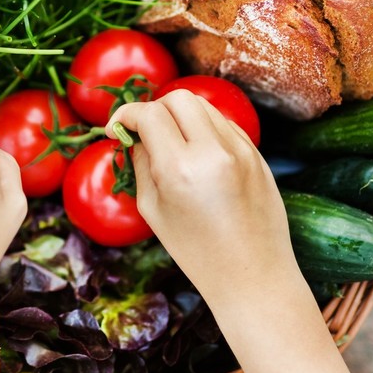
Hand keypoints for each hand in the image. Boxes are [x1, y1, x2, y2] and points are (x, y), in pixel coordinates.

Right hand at [106, 90, 296, 302]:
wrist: (252, 274)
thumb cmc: (196, 251)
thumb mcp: (154, 210)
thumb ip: (141, 164)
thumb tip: (134, 136)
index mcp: (180, 168)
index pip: (149, 114)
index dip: (125, 115)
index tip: (116, 129)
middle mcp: (213, 151)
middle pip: (178, 98)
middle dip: (155, 109)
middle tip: (145, 133)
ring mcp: (241, 150)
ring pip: (204, 107)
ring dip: (181, 116)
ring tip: (173, 144)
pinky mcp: (257, 154)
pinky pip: (225, 124)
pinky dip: (205, 129)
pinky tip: (199, 155)